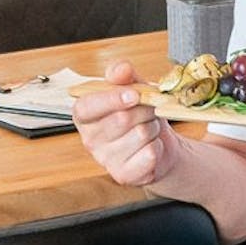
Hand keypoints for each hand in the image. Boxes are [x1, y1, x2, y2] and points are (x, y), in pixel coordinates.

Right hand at [72, 60, 178, 186]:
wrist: (159, 143)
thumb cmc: (140, 114)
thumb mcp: (133, 88)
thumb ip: (124, 75)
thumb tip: (121, 69)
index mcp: (86, 115)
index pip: (87, 107)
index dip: (111, 99)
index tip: (133, 94)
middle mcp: (90, 139)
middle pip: (122, 119)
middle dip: (145, 109)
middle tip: (151, 108)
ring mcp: (105, 160)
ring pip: (140, 135)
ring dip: (154, 127)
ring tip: (149, 128)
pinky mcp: (123, 175)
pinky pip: (149, 154)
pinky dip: (158, 147)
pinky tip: (151, 146)